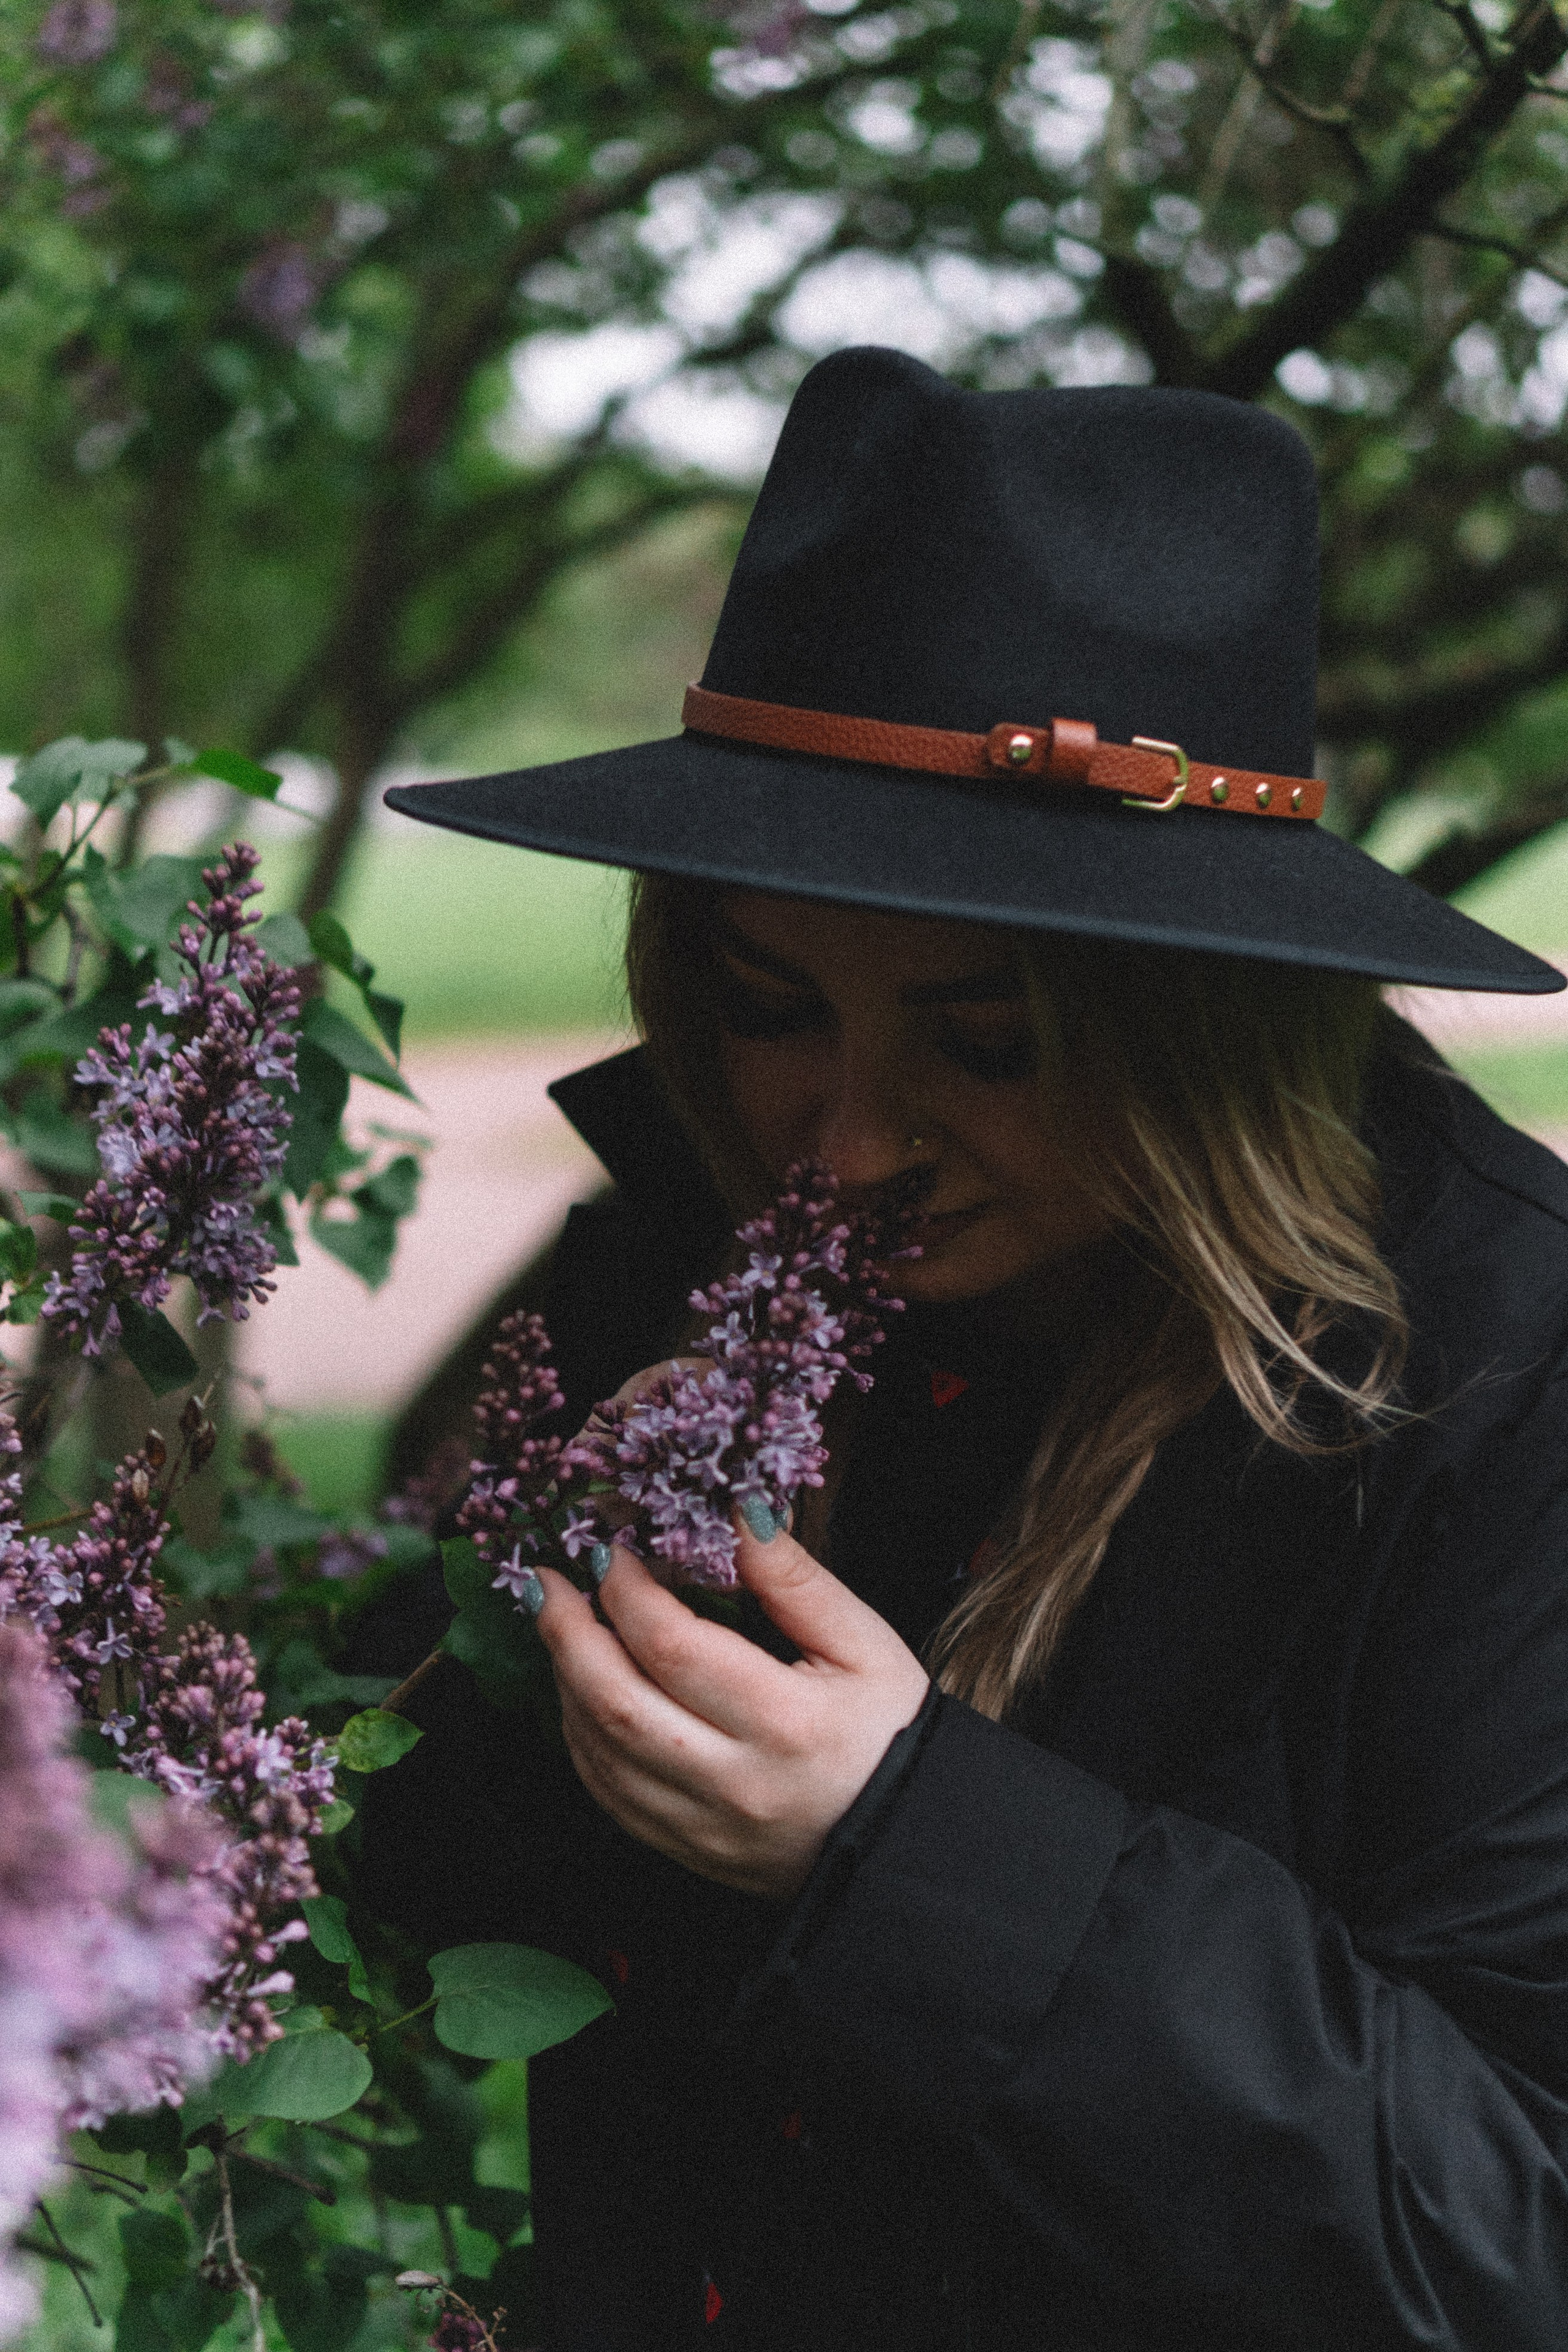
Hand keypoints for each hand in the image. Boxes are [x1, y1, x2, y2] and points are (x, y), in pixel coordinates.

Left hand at [531, 1510, 930, 1903]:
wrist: (903, 1840)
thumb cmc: (890, 1733)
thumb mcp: (864, 1644)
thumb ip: (795, 1580)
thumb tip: (736, 1515)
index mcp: (783, 1721)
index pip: (674, 1647)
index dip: (628, 1592)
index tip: (611, 1550)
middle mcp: (732, 1780)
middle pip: (616, 1704)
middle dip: (567, 1634)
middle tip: (548, 1582)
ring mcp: (701, 1824)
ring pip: (599, 1752)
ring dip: (567, 1682)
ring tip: (561, 1626)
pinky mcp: (685, 1848)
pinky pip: (606, 1794)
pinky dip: (580, 1737)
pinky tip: (582, 1693)